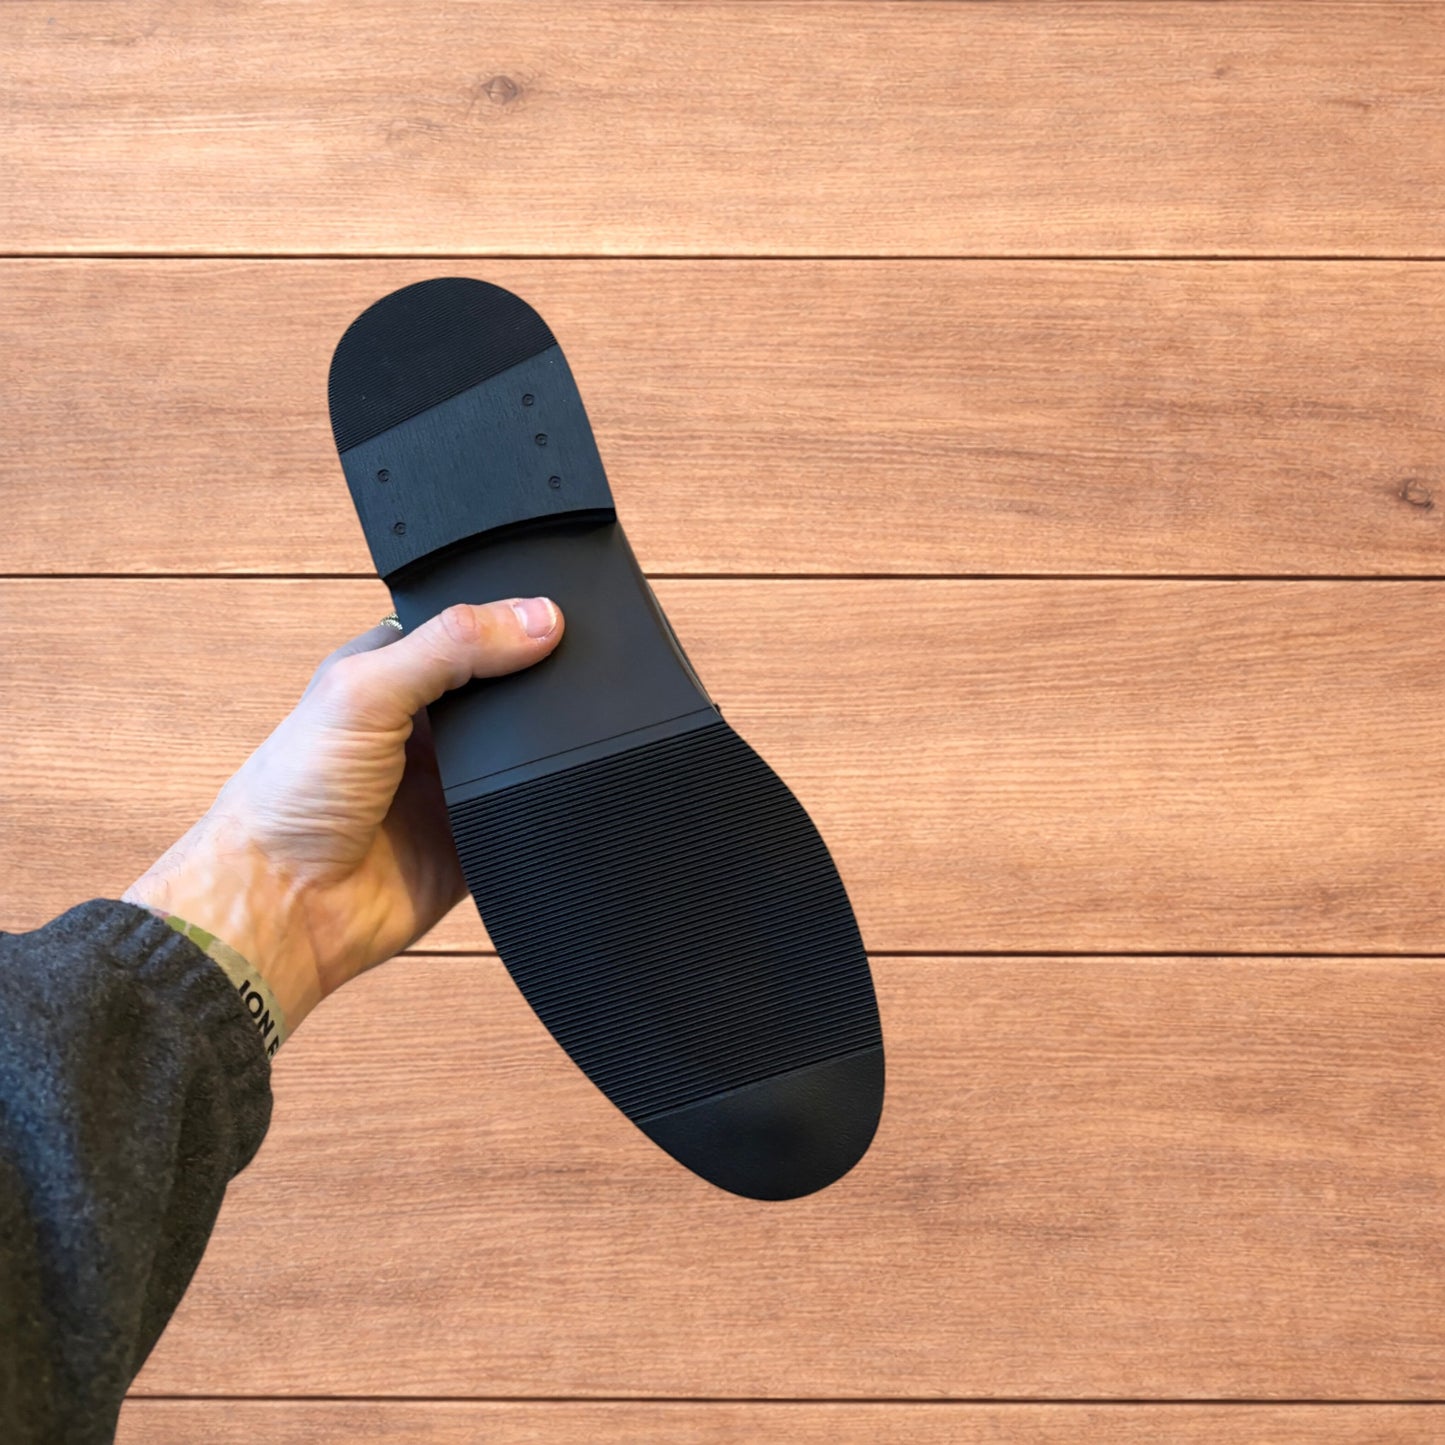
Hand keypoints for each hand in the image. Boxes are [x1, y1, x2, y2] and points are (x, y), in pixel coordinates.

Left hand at [122, 595, 563, 1032]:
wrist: (284, 909)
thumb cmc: (287, 800)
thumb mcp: (364, 693)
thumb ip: (450, 648)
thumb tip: (536, 618)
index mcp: (390, 673)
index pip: (465, 628)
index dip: (507, 620)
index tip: (555, 618)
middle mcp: (423, 726)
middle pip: (504, 687)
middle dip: (535, 684)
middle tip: (570, 677)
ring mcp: (450, 784)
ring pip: (524, 749)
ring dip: (543, 746)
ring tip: (559, 736)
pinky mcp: (474, 836)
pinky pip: (528, 812)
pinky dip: (544, 803)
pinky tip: (550, 790)